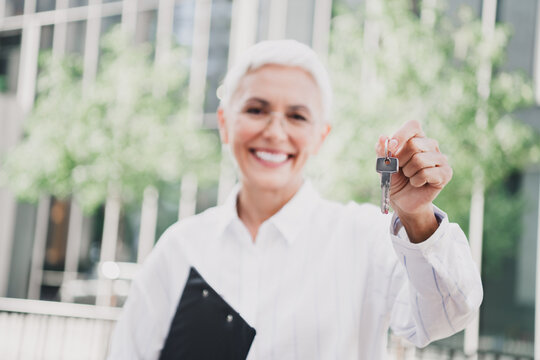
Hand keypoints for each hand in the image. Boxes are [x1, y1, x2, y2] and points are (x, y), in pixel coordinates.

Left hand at [376, 120, 452, 241]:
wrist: (402, 200)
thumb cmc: (394, 179)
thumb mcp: (384, 164)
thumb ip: (382, 151)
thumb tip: (382, 137)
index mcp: (416, 138)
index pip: (413, 126)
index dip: (400, 135)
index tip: (391, 148)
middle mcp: (431, 145)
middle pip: (414, 144)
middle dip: (400, 160)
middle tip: (400, 169)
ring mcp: (440, 159)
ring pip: (420, 160)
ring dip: (408, 172)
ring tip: (410, 177)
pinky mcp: (446, 173)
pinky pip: (426, 173)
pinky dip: (416, 181)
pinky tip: (417, 183)